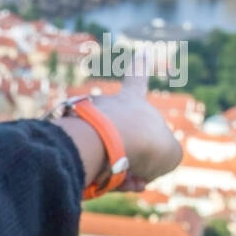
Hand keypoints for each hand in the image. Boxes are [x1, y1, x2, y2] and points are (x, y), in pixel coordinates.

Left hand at [52, 69, 182, 192]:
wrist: (109, 144)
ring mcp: (83, 123)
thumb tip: (134, 174)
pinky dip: (98, 180)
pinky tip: (105, 184)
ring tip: (121, 176)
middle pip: (120, 139)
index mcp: (132, 101)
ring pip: (104, 158)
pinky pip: (85, 167)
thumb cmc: (147, 144)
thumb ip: (157, 161)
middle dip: (130, 161)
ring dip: (117, 174)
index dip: (141, 68)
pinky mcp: (66, 145)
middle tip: (136, 173)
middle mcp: (104, 108)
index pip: (137, 80)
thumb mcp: (169, 154)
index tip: (142, 52)